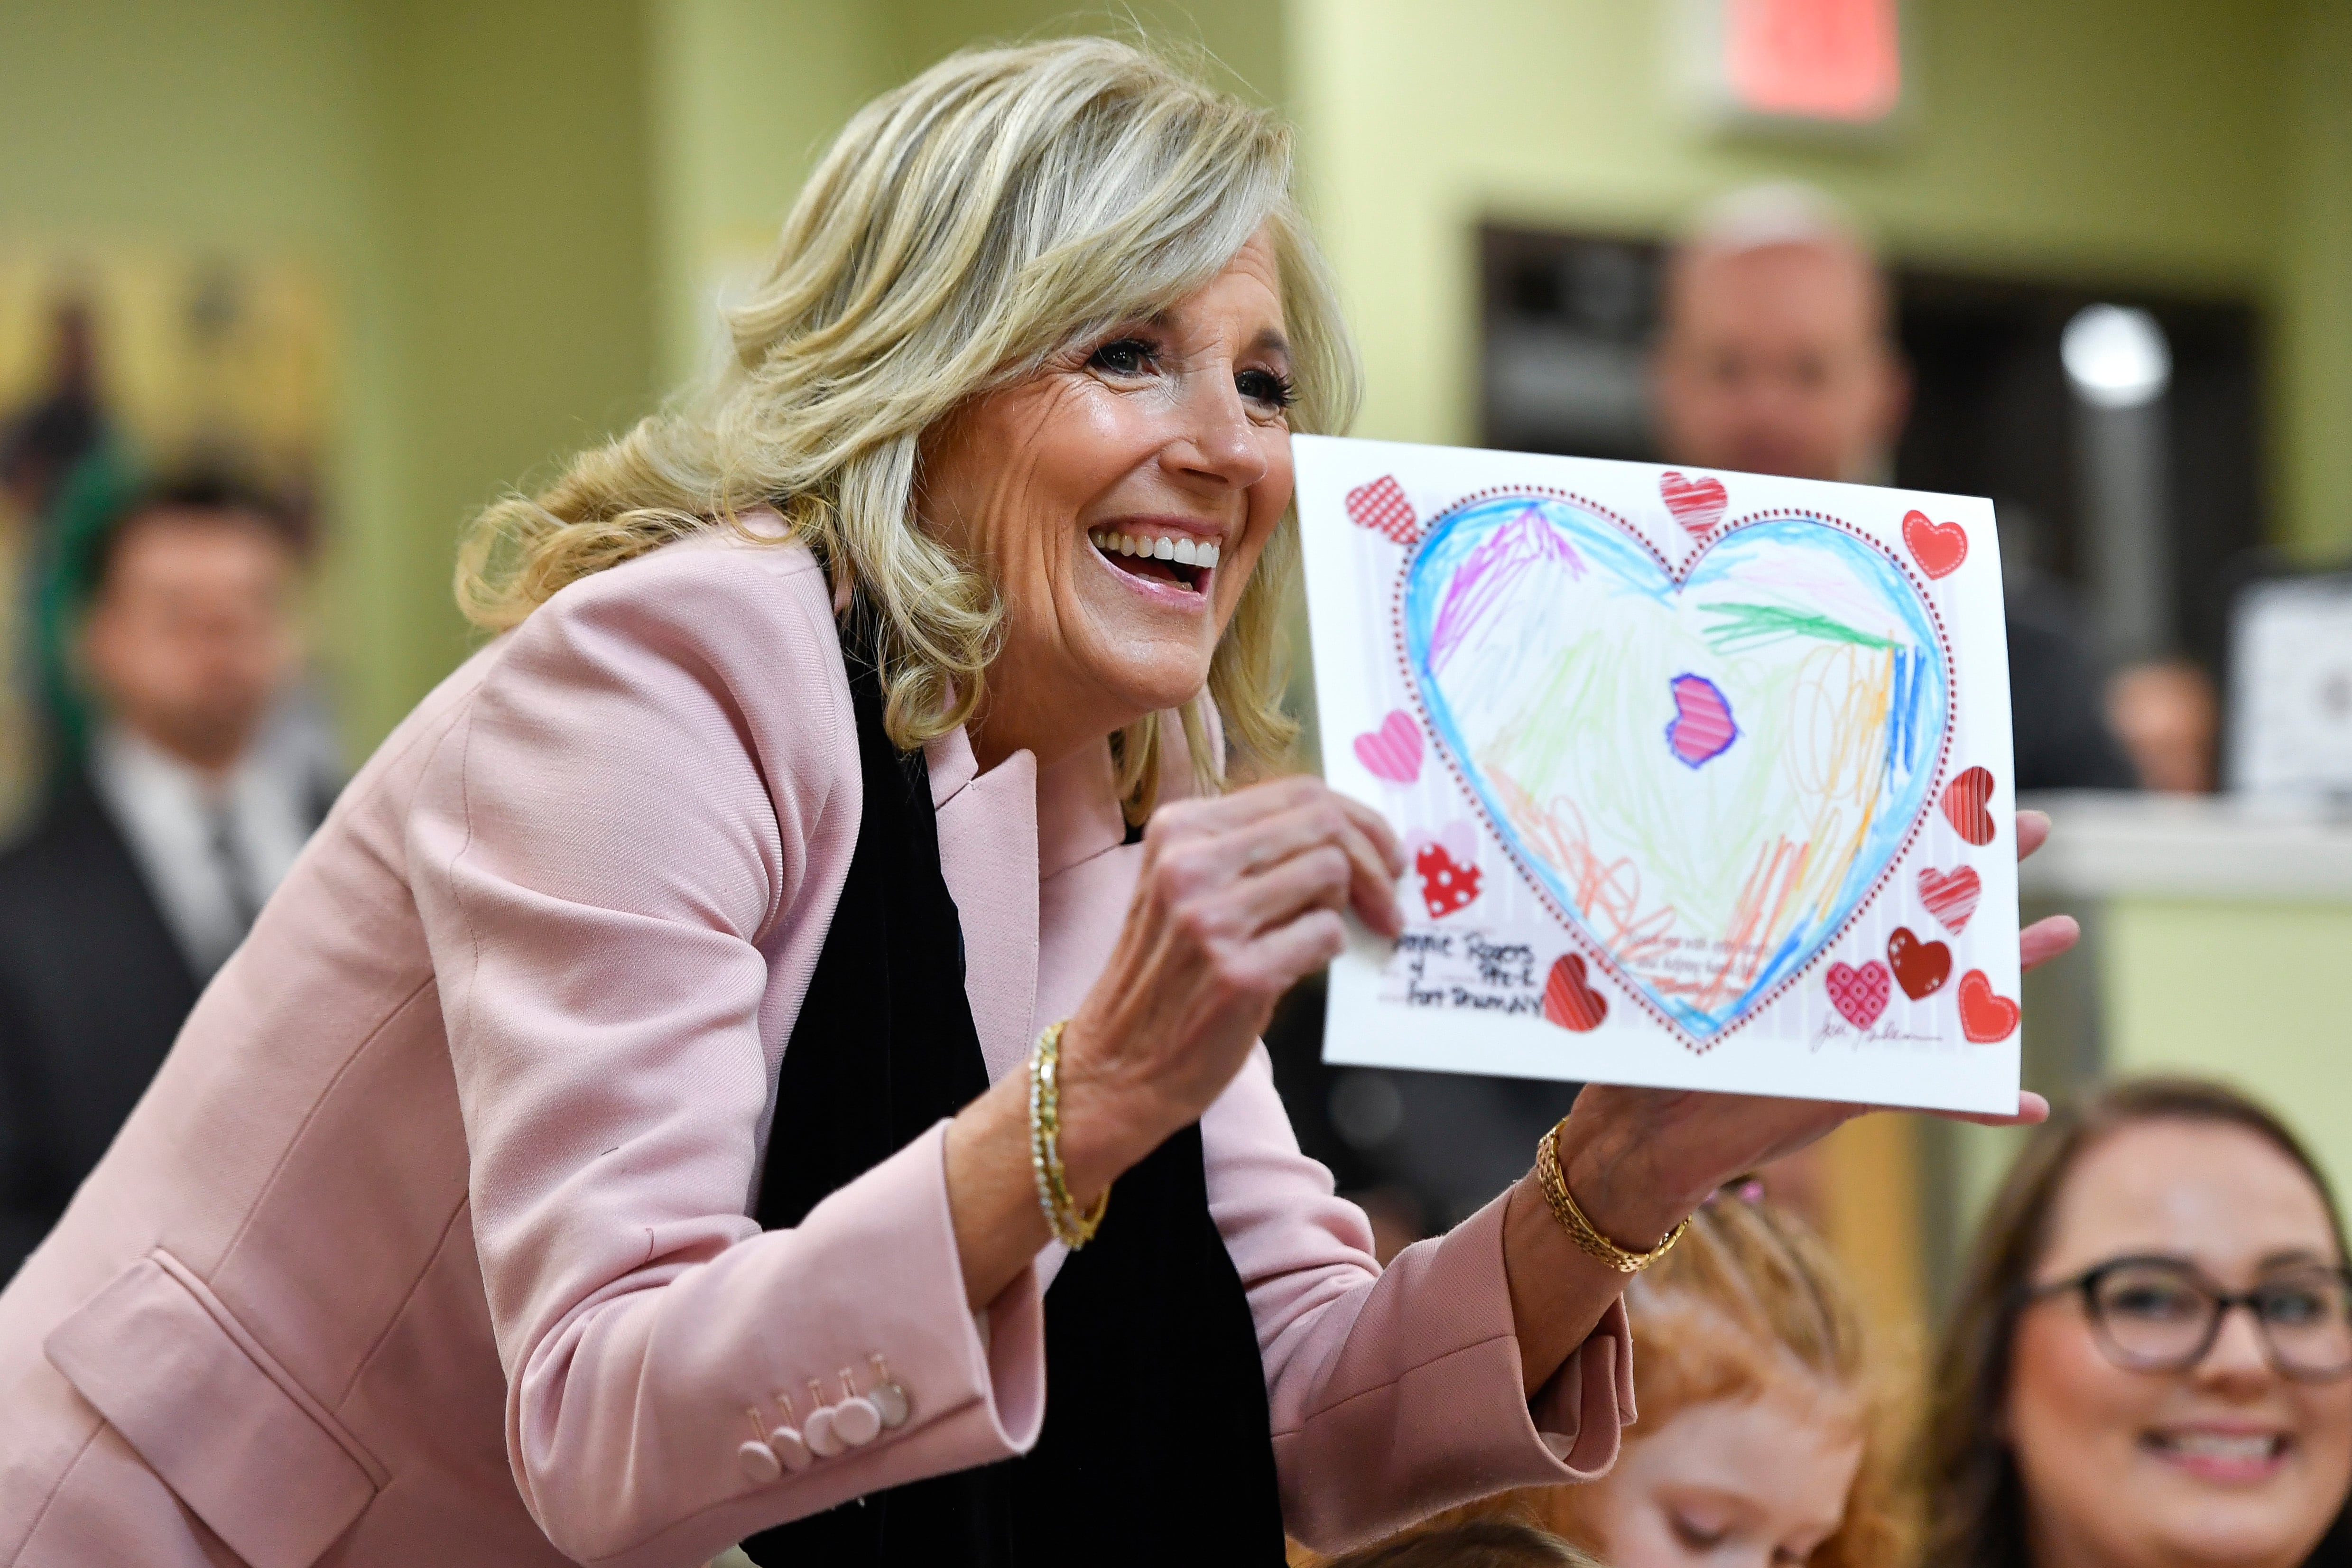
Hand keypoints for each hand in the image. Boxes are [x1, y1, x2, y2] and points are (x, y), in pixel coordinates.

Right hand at [1053, 776, 1403, 1194]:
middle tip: (1387, 900)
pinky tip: (1300, 965)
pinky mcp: (1238, 975)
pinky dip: (1328, 948)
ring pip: (1330, 872)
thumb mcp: (1184, 888)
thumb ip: (1250, 850)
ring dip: (1347, 906)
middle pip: (1322, 824)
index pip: (1297, 792)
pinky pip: (1324, 935)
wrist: (1115, 1066)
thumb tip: (1345, 831)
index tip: (1383, 854)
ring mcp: (1210, 919)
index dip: (1358, 819)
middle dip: (1374, 860)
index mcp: (1178, 830)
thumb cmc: (1164, 977)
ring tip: (1323, 935)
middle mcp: (1189, 865)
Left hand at [1556, 808, 2078, 1243]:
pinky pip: (1938, 1093)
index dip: (1890, 840)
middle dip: (1975, 876)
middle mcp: (1835, 984)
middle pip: (1917, 921)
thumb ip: (1691, 950)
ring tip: (2063, 931)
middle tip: (2030, 829)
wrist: (1653, 1136)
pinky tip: (2028, 1104)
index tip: (1939, 789)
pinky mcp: (1863, 1091)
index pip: (1853, 882)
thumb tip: (1659, 884)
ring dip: (2004, 971)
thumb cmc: (1655, 1057)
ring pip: (1947, 997)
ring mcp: (1857, 1035)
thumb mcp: (1675, 988)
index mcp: (1795, 951)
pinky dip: (1981, 1100)